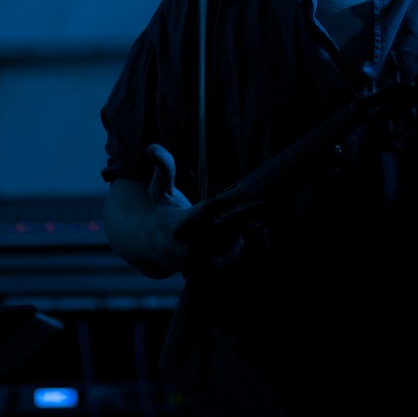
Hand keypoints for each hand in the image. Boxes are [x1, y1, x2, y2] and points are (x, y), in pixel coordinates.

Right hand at [145, 143, 262, 274]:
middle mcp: (188, 247)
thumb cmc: (163, 213)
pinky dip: (238, 239)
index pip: (207, 211)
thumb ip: (163, 169)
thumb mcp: (159, 191)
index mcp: (177, 225)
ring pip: (232, 240)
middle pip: (225, 229)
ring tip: (247, 212)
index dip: (227, 201)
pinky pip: (234, 252)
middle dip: (246, 216)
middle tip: (264, 204)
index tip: (244, 191)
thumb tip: (153, 146)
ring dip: (242, 225)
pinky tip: (235, 230)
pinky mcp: (210, 269)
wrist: (157, 248)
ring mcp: (200, 262)